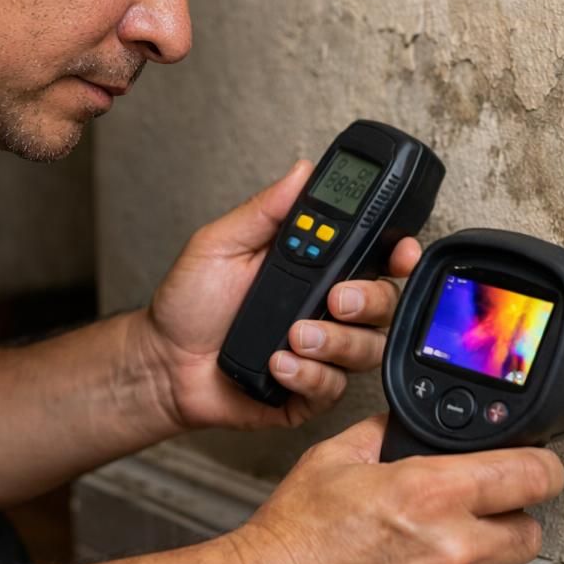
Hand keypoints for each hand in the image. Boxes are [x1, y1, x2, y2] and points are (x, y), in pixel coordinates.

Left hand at [142, 160, 422, 430]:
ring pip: (366, 350)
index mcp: (316, 269)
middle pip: (385, 304)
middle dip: (369, 300)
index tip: (400, 252)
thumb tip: (301, 171)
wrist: (163, 362)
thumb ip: (265, 211)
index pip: (375, 258)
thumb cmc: (190, 303)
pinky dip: (310, 376)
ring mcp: (322, 353)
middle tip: (336, 299)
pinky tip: (280, 364)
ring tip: (293, 336)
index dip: (399, 254)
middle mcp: (326, 310)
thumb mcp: (221, 244)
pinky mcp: (309, 392)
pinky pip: (335, 389)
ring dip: (334, 342)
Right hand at [225, 414, 563, 563]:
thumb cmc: (291, 539)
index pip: (535, 475)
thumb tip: (411, 425)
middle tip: (473, 516)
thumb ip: (387, 435)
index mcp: (433, 494)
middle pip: (529, 531)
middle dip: (506, 518)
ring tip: (423, 557)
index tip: (538, 468)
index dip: (541, 466)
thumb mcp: (334, 459)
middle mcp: (453, 550)